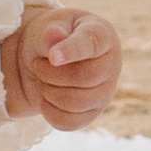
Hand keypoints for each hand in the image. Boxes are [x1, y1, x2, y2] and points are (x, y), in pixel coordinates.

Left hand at [4, 2, 121, 128]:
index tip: (52, 56)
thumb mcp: (44, 29)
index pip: (92, 44)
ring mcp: (104, 93)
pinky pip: (69, 122)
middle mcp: (111, 65)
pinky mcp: (91, 114)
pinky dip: (49, 111)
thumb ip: (48, 33)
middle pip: (84, 77)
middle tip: (39, 64)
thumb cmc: (49, 39)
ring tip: (44, 79)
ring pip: (75, 102)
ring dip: (48, 91)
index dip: (71, 51)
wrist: (41, 60)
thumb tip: (53, 34)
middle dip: (51, 72)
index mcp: (103, 35)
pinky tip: (47, 96)